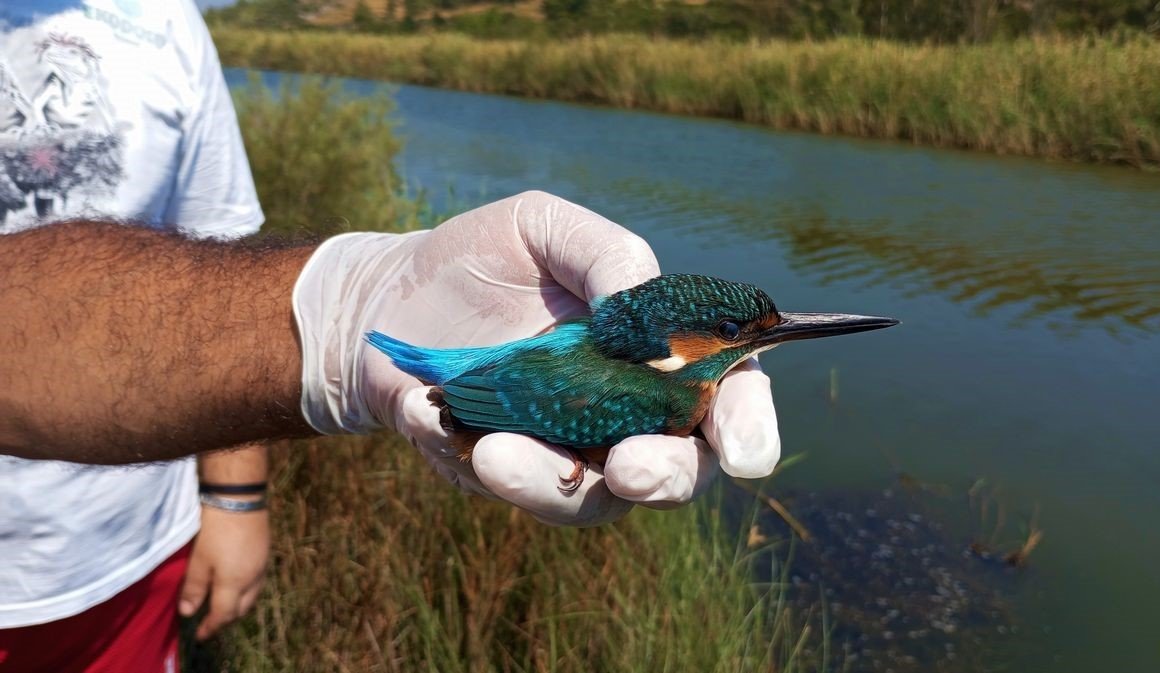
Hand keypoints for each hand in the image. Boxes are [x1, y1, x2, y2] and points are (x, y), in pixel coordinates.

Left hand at [178, 504, 269, 639]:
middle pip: (242, 608)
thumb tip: (188, 612)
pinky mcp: (265, 552)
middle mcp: (253, 578)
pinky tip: (237, 581)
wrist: (240, 498)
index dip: (211, 626)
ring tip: (224, 603)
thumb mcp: (199, 559)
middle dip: (227, 618)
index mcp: (235, 583)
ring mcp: (262, 564)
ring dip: (238, 604)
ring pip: (253, 595)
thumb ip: (194, 587)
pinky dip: (246, 590)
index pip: (223, 614)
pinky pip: (257, 581)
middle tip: (212, 621)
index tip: (200, 635)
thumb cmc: (215, 530)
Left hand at [293, 191, 780, 525]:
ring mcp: (568, 451)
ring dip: (552, 483)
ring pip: (591, 498)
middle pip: (677, 469)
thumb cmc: (484, 257)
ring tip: (496, 452)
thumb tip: (643, 317)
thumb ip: (608, 256)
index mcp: (659, 353)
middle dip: (664, 476)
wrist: (392, 296)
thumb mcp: (545, 227)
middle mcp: (627, 413)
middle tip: (630, 468)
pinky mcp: (506, 473)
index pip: (728, 396)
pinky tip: (441, 424)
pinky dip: (484, 463)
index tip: (744, 451)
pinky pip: (509, 487)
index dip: (749, 426)